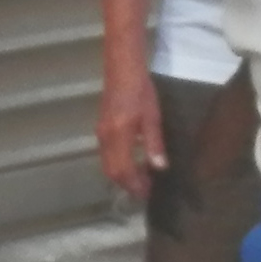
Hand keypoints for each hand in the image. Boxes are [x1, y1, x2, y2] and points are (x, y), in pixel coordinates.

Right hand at [97, 60, 166, 201]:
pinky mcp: (102, 128)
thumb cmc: (140, 90)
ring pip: (107, 165)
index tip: (148, 193)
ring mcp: (101, 133)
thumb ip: (153, 143)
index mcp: (119, 136)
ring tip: (141, 178)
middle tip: (145, 190)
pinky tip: (132, 161)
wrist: (122, 68)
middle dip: (127, 184)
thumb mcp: (152, 116)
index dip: (135, 185)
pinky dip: (118, 164)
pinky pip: (106, 155)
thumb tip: (159, 168)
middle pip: (112, 172)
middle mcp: (106, 138)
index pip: (124, 171)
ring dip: (122, 176)